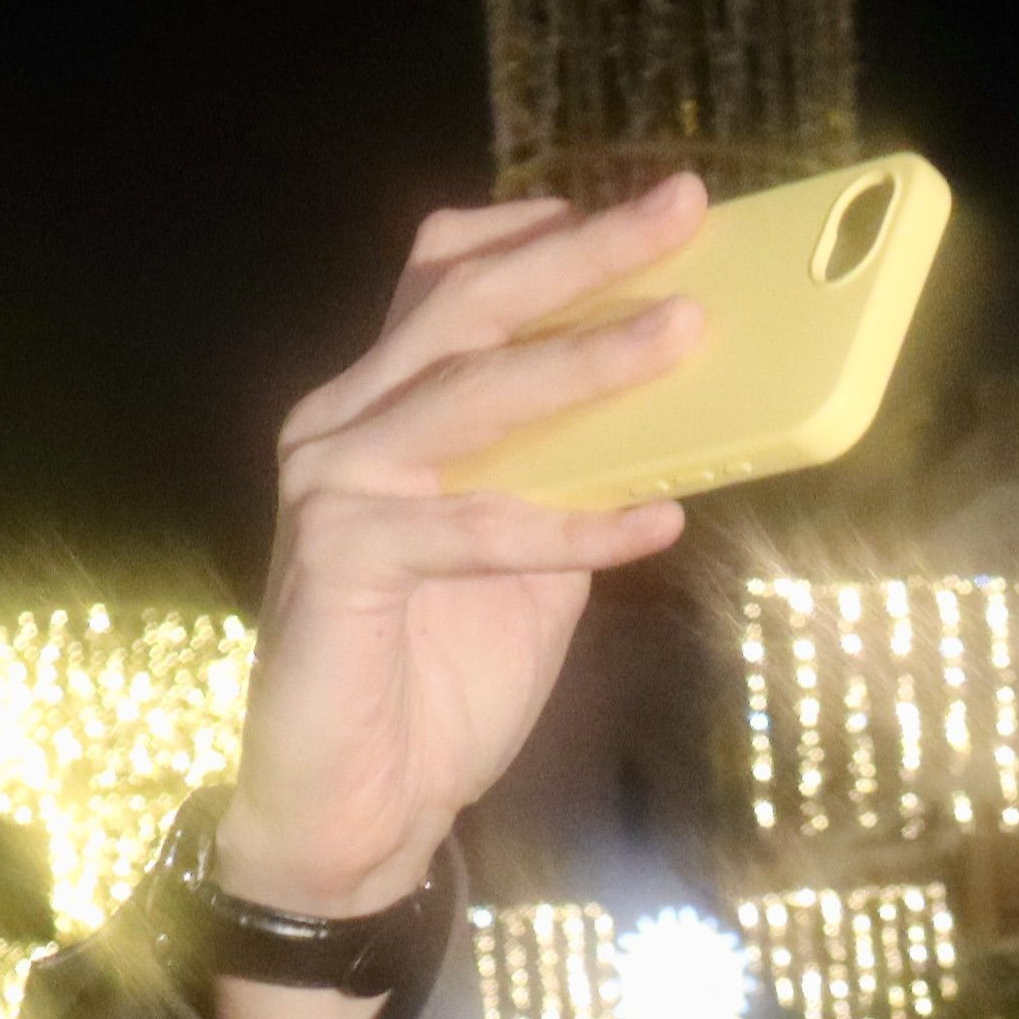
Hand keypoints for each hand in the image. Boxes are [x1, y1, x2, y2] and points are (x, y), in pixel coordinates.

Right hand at [211, 181, 711, 1018]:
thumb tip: (673, 421)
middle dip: (581, 253)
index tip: (641, 211)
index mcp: (381, 408)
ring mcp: (333, 486)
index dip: (535, 234)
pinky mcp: (342, 562)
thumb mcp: (529, 562)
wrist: (358, 809)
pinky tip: (656, 523)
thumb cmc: (437, 682)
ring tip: (685, 335)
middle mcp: (343, 424)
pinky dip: (572, 526)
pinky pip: (475, 530)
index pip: (443, 278)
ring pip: (470, 397)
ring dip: (587, 364)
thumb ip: (571, 480)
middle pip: (465, 304)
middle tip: (682, 209)